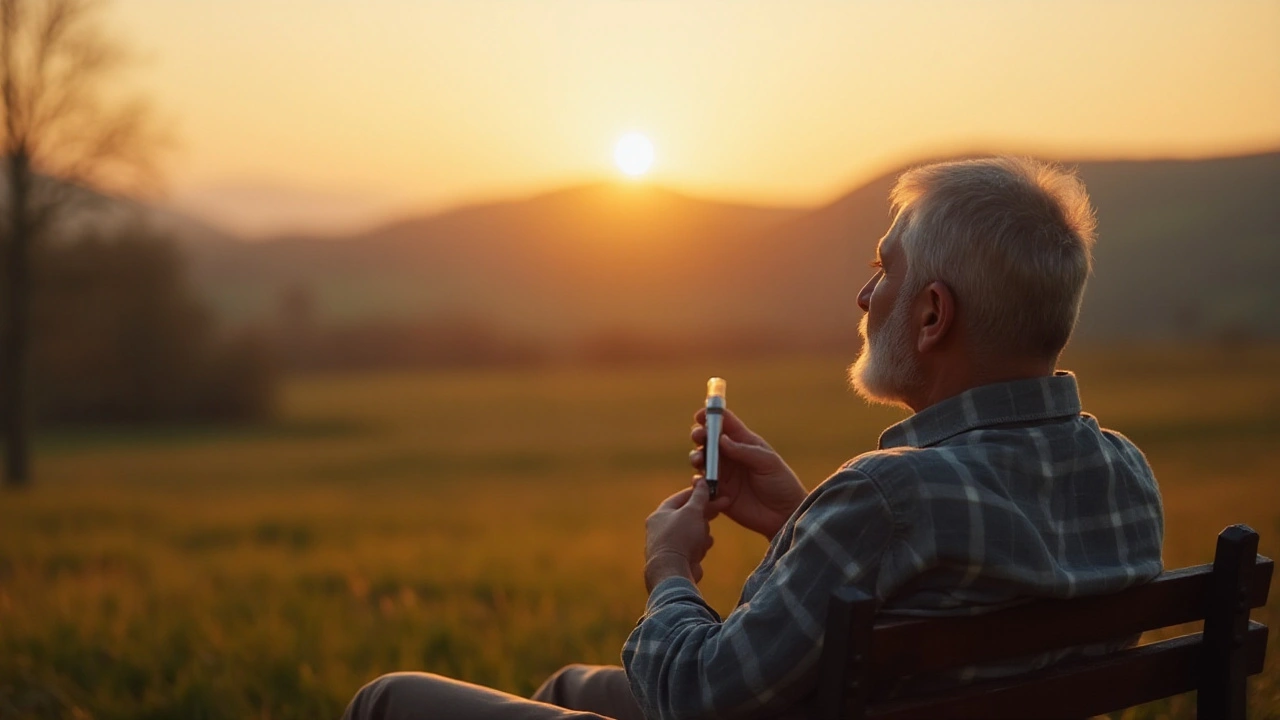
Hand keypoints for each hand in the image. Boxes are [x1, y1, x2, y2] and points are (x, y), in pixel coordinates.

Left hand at [644, 479, 714, 592]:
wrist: (673, 571)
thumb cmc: (680, 538)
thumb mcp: (692, 512)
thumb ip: (699, 496)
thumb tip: (701, 479)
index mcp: (660, 514)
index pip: (680, 498)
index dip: (698, 493)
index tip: (713, 491)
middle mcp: (660, 529)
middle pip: (687, 516)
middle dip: (704, 515)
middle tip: (720, 508)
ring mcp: (667, 546)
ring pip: (692, 532)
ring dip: (702, 534)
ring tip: (704, 538)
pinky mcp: (676, 560)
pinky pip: (692, 548)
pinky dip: (699, 548)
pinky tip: (702, 549)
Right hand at [690, 407, 805, 539]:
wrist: (784, 515)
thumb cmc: (781, 484)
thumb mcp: (767, 462)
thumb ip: (744, 450)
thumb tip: (721, 439)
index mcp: (744, 442)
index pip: (725, 423)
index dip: (712, 415)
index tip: (700, 415)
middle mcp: (731, 456)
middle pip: (709, 440)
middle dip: (700, 435)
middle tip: (698, 436)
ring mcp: (723, 474)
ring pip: (702, 460)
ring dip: (696, 456)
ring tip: (699, 460)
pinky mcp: (718, 493)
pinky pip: (702, 484)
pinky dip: (698, 481)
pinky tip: (702, 482)